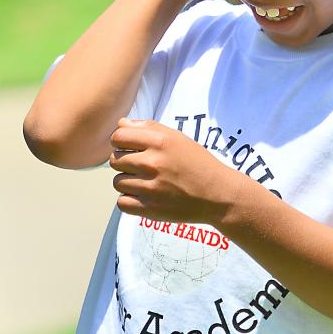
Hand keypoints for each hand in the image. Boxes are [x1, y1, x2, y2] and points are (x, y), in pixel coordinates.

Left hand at [109, 118, 240, 225]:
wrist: (218, 194)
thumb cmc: (196, 162)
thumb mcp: (176, 138)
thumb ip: (147, 128)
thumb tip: (120, 124)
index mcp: (159, 142)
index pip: (117, 136)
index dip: (120, 141)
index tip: (129, 146)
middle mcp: (153, 164)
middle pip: (114, 160)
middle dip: (124, 162)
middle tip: (140, 166)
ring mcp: (151, 188)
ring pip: (117, 182)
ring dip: (127, 182)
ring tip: (145, 182)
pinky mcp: (150, 209)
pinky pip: (122, 202)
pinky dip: (129, 200)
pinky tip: (143, 196)